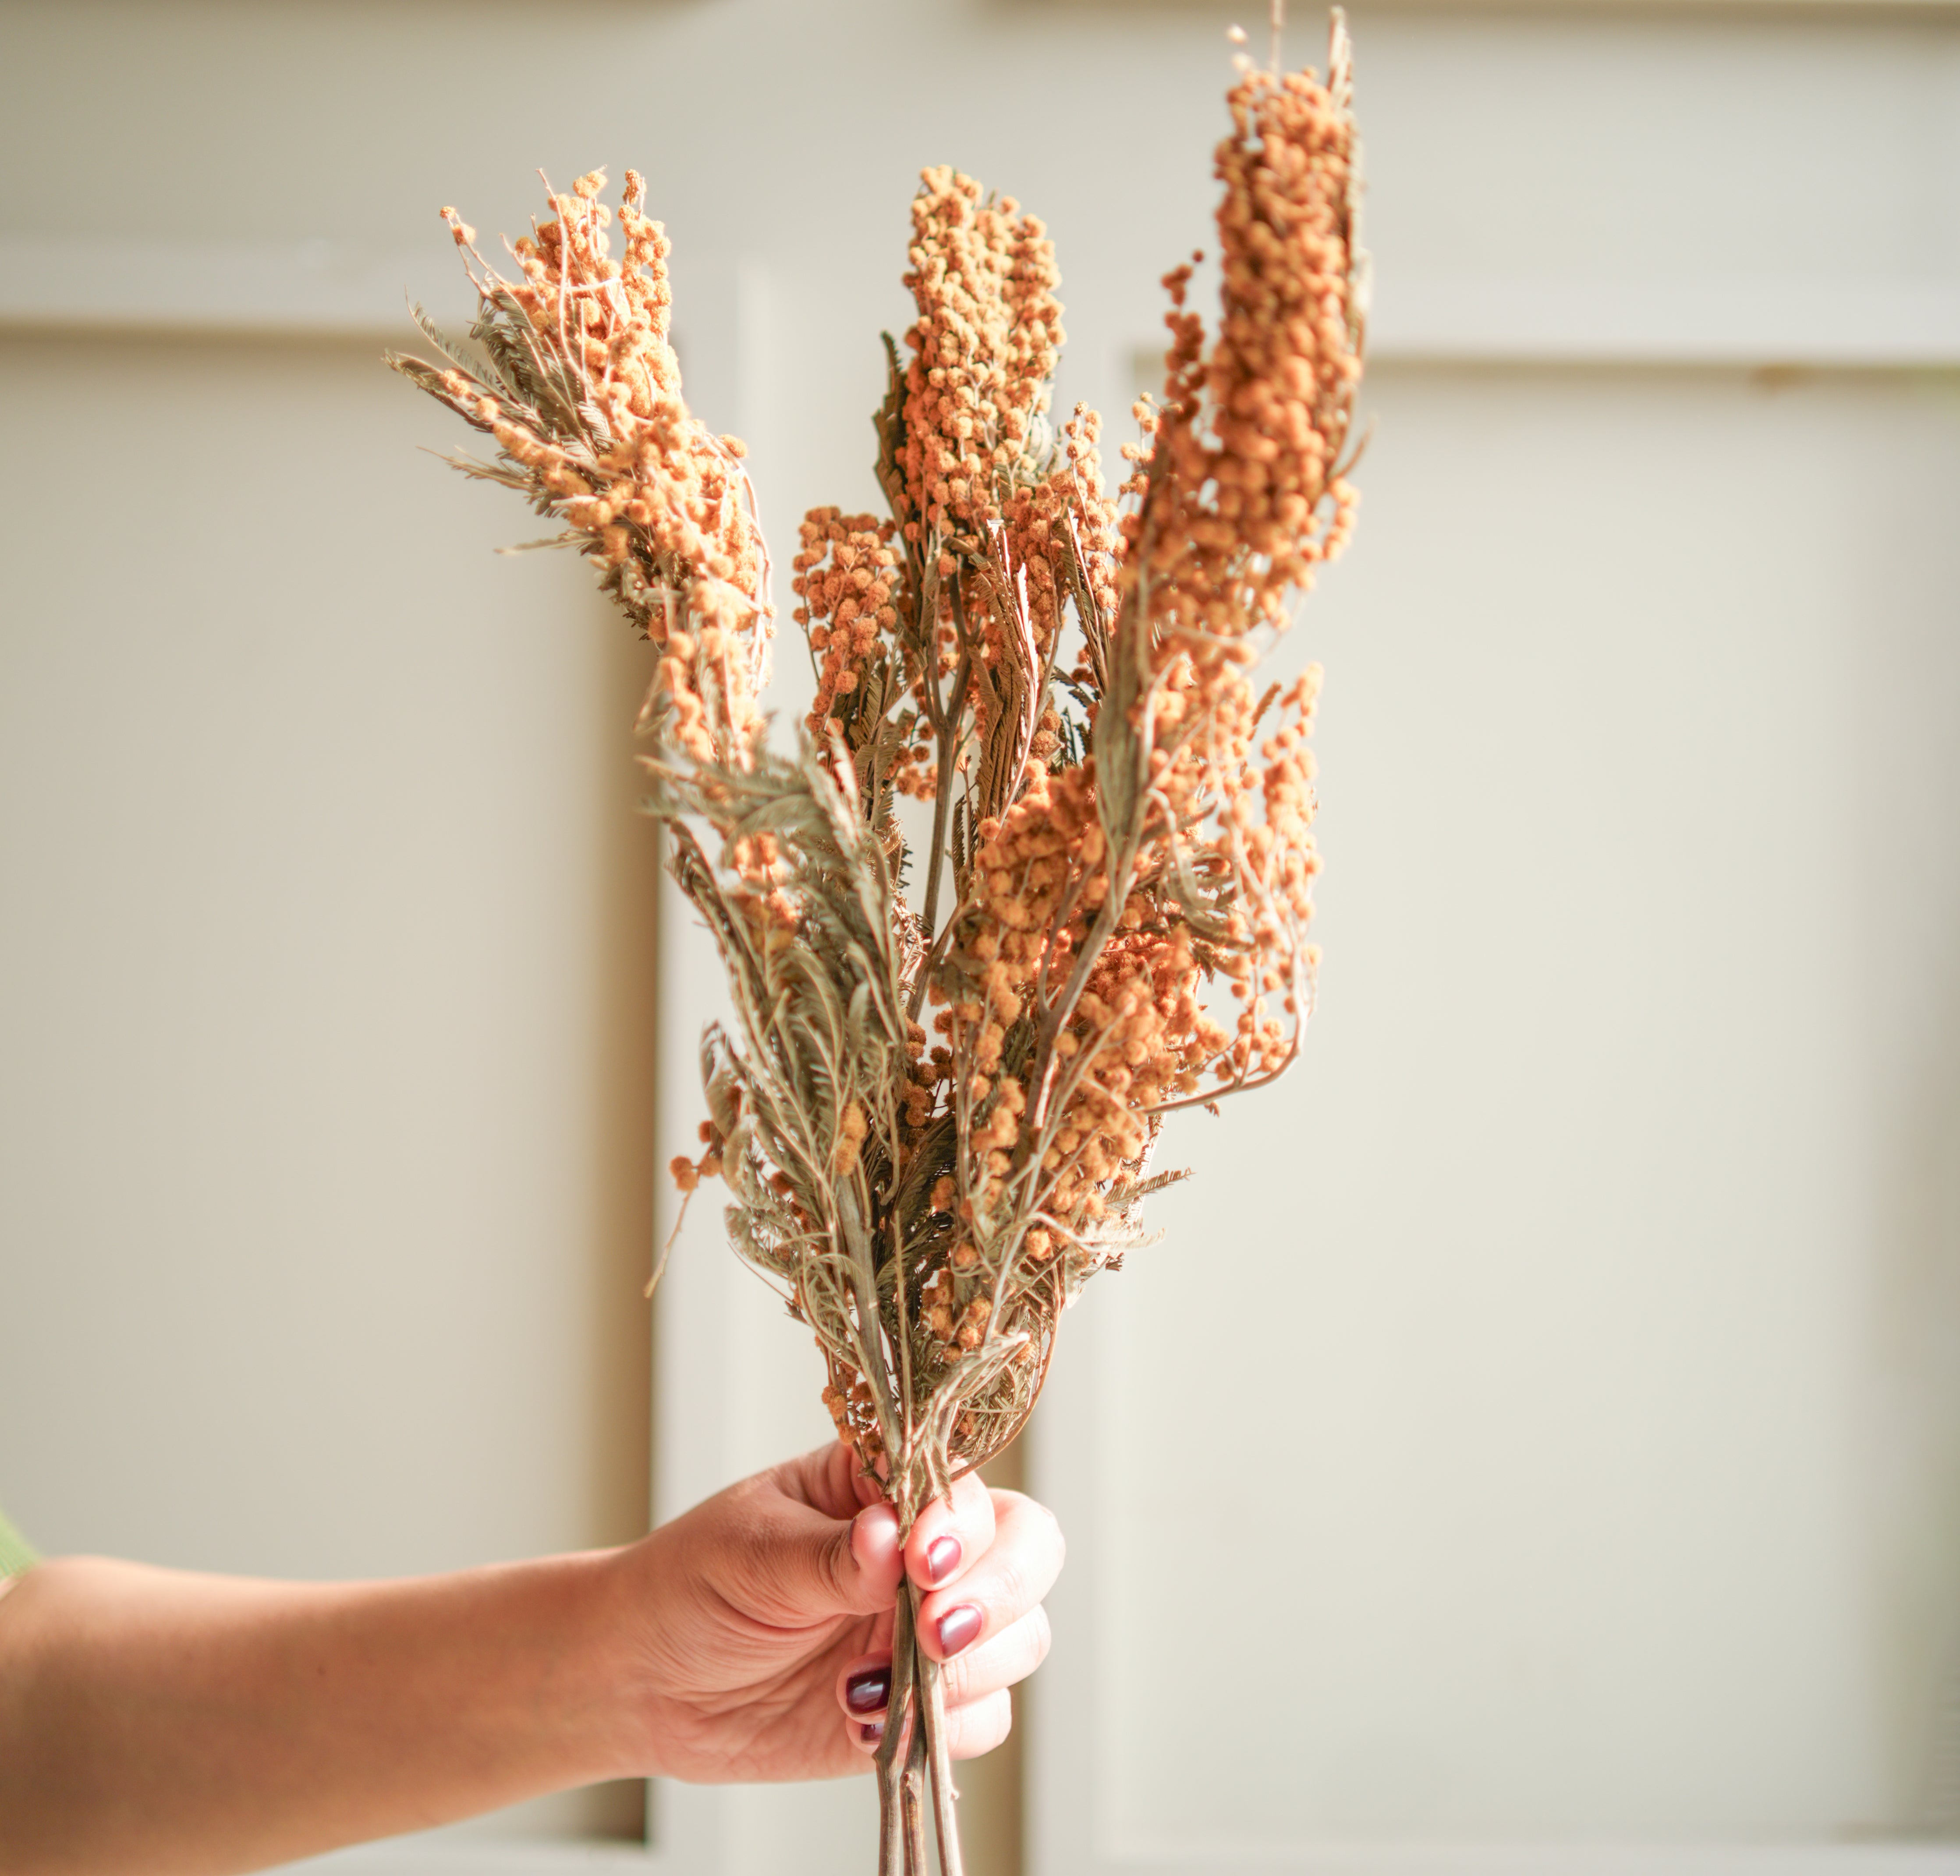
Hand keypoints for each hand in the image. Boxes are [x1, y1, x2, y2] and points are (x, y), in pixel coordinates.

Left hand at [613, 1442, 1063, 1781]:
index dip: (964, 1524)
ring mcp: (928, 1629)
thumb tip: (890, 1537)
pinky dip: (943, 1727)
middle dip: (998, 1593)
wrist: (645, 1681)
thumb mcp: (749, 1551)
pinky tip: (861, 1720)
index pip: (966, 1484)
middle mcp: (925, 1551)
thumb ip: (826, 1554)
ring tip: (865, 1683)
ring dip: (968, 1668)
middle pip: (1027, 1551)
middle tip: (933, 1631)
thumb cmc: (690, 1585)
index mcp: (885, 1485)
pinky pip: (983, 1717)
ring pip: (1021, 1637)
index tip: (922, 1561)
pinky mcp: (920, 1703)